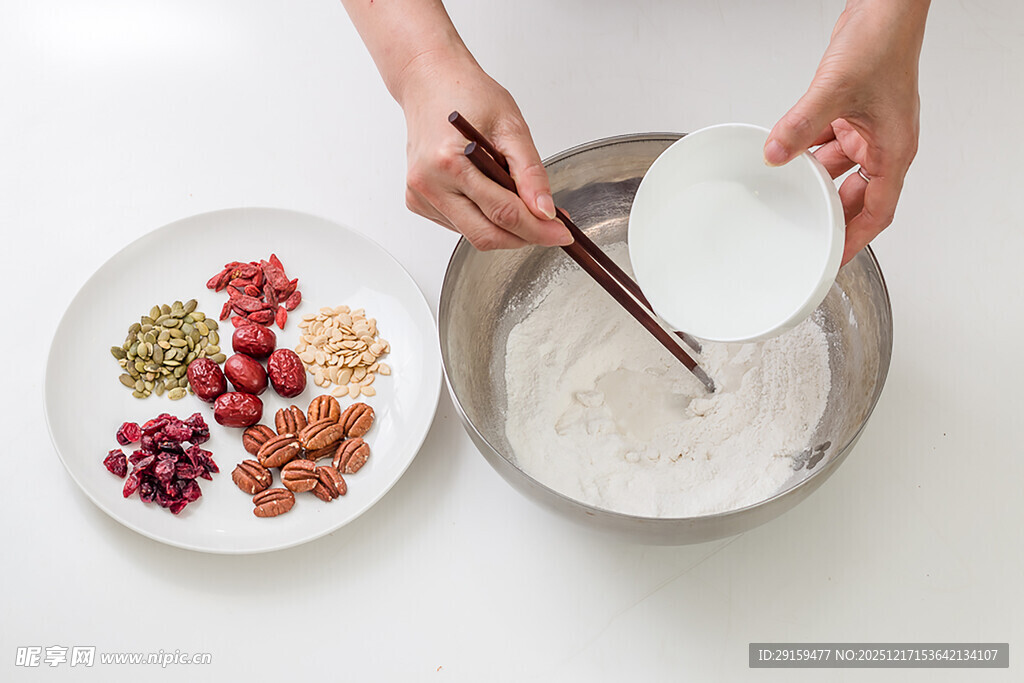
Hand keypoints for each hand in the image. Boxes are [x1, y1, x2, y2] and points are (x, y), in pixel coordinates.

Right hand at [397, 53, 570, 249]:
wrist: (430, 82)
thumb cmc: (467, 95)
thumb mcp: (511, 126)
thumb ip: (530, 173)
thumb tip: (545, 210)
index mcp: (449, 162)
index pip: (503, 213)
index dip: (538, 229)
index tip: (561, 234)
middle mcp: (429, 184)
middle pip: (487, 235)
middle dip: (524, 236)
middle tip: (548, 226)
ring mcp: (420, 196)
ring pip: (474, 234)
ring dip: (504, 226)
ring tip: (514, 195)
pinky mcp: (418, 202)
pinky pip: (460, 225)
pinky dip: (482, 217)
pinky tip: (486, 191)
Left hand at [764, 0, 929, 263]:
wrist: (885, 7)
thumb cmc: (883, 43)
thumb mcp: (835, 90)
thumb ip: (801, 125)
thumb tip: (775, 153)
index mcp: (894, 150)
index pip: (877, 212)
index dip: (855, 240)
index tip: (833, 259)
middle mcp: (884, 144)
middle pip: (856, 197)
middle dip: (830, 215)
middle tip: (803, 235)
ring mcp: (868, 129)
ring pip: (838, 171)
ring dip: (815, 182)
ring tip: (789, 199)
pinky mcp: (851, 113)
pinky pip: (827, 145)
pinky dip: (808, 154)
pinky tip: (787, 157)